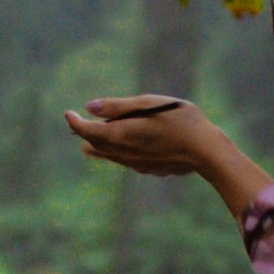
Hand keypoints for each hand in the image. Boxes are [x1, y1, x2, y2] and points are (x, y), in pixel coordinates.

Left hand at [64, 90, 273, 213]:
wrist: (206, 152)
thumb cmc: (182, 121)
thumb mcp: (150, 104)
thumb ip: (119, 106)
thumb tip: (90, 107)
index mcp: (121, 135)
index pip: (87, 131)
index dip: (74, 122)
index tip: (68, 112)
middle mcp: (124, 153)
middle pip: (94, 144)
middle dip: (83, 132)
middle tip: (74, 122)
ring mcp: (136, 164)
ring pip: (107, 155)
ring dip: (95, 146)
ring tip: (85, 142)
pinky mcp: (147, 168)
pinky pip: (122, 160)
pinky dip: (112, 153)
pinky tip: (115, 152)